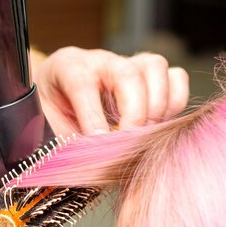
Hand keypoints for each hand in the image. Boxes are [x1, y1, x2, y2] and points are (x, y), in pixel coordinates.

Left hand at [34, 47, 189, 135]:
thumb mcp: (49, 129)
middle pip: (127, 73)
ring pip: (156, 67)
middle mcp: (102, 61)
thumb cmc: (54, 118)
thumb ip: (68, 144)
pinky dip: (174, 102)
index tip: (97, 142)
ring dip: (157, 105)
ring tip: (146, 134)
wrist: (60, 103)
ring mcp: (130, 63)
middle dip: (133, 114)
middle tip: (128, 144)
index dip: (92, 115)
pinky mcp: (152, 77)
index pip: (82, 83)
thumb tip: (93, 165)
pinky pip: (176, 77)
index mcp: (68, 67)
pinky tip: (159, 125)